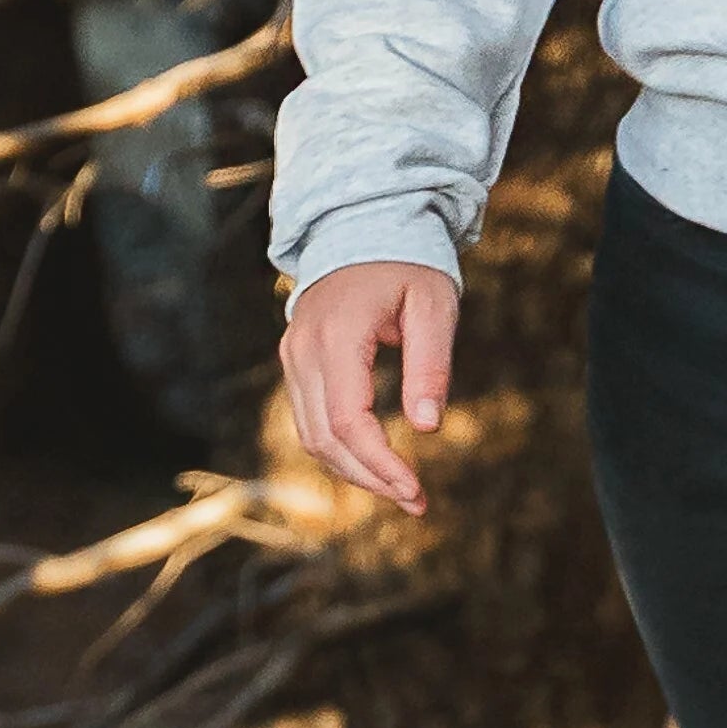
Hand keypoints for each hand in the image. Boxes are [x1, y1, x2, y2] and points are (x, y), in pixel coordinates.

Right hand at [279, 258, 459, 518]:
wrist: (361, 226)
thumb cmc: (407, 263)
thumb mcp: (433, 305)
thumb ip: (430, 366)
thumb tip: (428, 428)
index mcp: (337, 336)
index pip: (349, 421)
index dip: (381, 464)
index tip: (415, 490)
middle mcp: (303, 350)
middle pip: (325, 439)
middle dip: (370, 478)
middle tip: (415, 502)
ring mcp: (293, 356)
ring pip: (311, 436)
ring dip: (353, 470)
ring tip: (399, 490)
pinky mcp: (295, 362)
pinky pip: (309, 420)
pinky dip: (339, 448)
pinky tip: (374, 463)